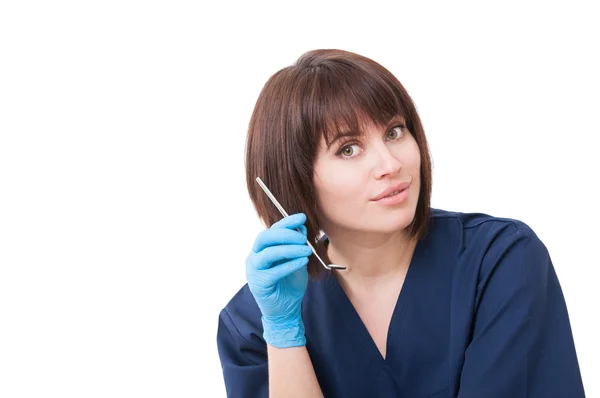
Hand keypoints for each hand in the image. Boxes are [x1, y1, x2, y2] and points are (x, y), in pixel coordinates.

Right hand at [245, 213, 311, 347]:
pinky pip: (273, 271)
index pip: (271, 230)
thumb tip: (301, 228)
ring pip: (268, 253)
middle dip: (286, 234)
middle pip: (265, 238)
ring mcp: (254, 270)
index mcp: (262, 249)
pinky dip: (289, 264)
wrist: (286, 310)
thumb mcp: (297, 261)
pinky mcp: (258, 284)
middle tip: (303, 237)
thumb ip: (297, 246)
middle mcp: (254, 257)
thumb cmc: (289, 285)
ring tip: (307, 250)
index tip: (301, 217)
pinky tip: (302, 261)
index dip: (286, 222)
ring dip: (289, 249)